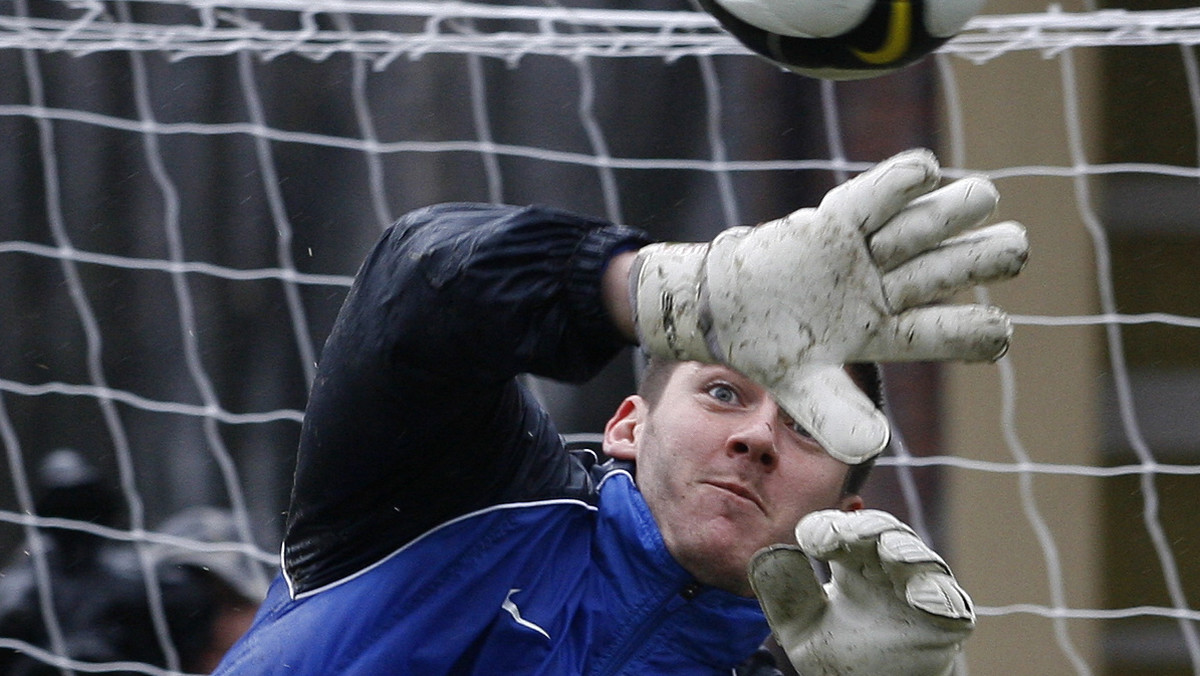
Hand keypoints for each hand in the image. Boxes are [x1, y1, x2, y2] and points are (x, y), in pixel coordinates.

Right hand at [633, 149, 1027, 462]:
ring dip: (948, 214)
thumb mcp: (804, 390)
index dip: (969, 332)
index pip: (936, 332)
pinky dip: (892, 186)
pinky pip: (868, 202)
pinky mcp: (835, 223)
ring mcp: (862, 254)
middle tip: (1017, 249)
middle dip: (978, 259)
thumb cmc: (773, 350)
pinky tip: (925, 169)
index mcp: (885, 332)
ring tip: (985, 197)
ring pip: (914, 231)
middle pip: (940, 272)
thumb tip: (872, 445)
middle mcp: (884, 289)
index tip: (1001, 332)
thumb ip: (835, 417)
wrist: (726, 308)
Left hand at [749, 509, 973, 675]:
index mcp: (854, 564)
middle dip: (867, 527)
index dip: (828, 527)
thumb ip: (784, 593)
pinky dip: (938, 595)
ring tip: (889, 552)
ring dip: (906, 550)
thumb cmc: (840, 657)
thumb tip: (770, 551)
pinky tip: (919, 596)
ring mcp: (920, 593)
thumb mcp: (800, 627)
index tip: (808, 538)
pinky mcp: (945, 623)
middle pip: (885, 532)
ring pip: (921, 558)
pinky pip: (951, 604)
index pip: (844, 530)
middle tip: (844, 535)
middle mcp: (889, 571)